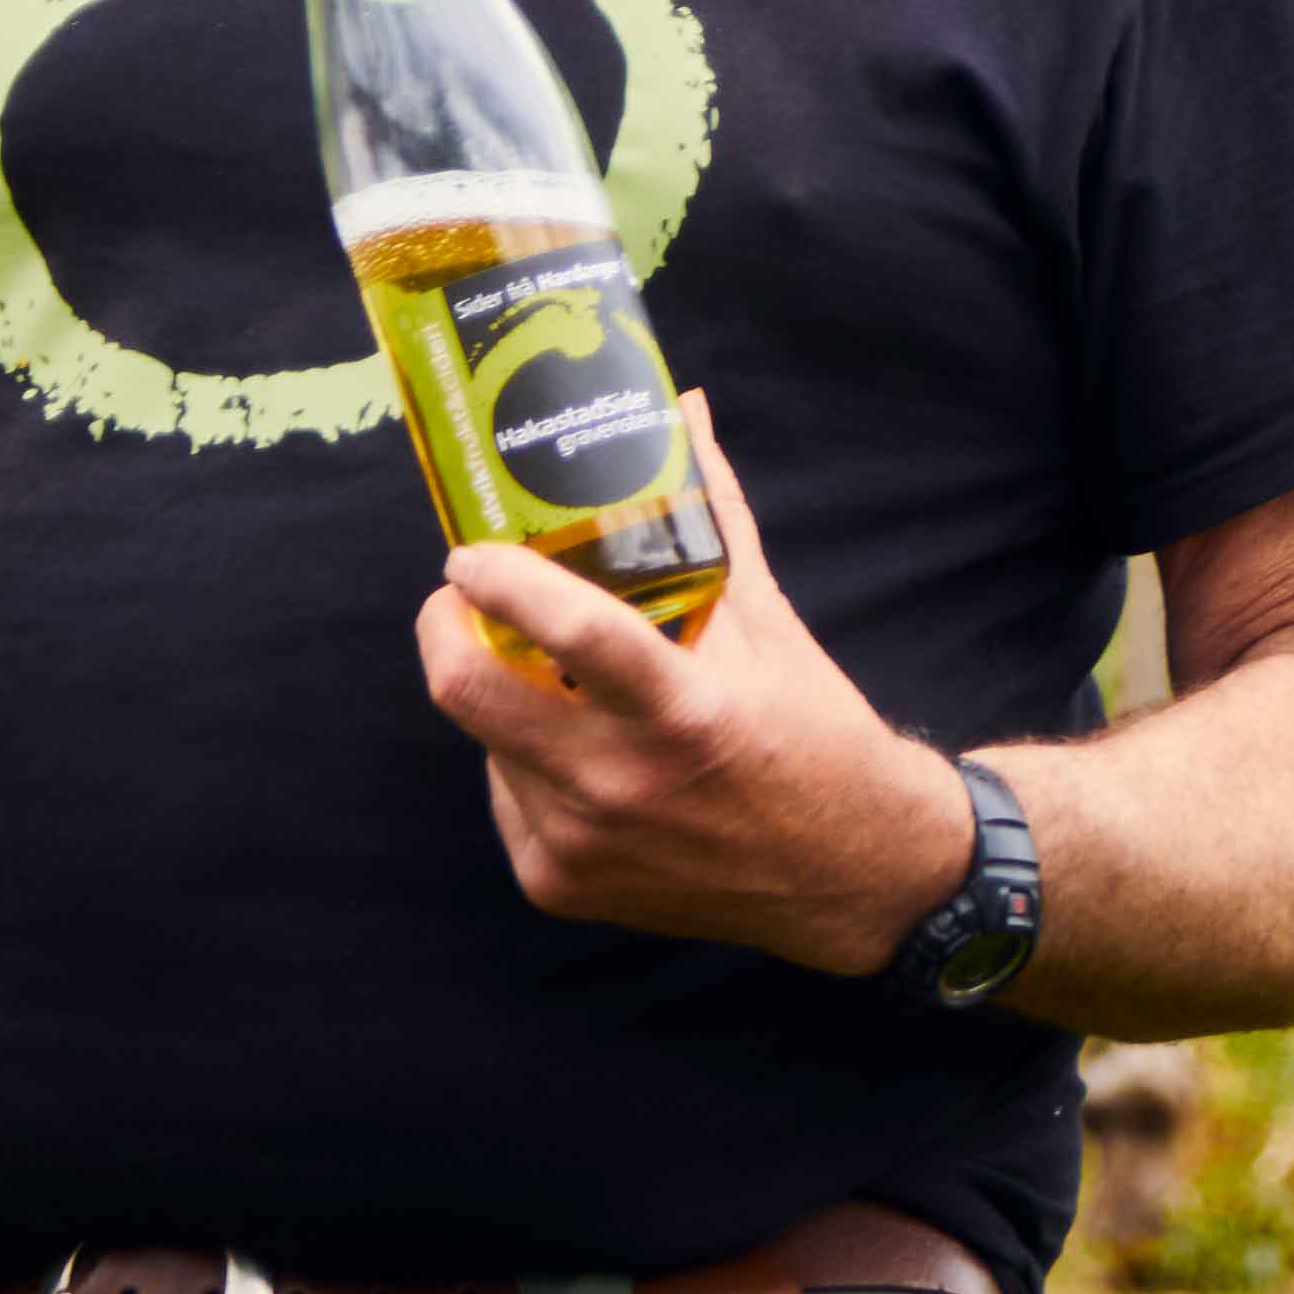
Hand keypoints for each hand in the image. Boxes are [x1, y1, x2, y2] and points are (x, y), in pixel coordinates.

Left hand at [417, 397, 972, 977]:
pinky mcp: (559, 886)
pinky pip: (504, 795)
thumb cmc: (811, 734)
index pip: (568, 631)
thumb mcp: (768, 620)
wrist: (850, 876)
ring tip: (551, 675)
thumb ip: (712, 511)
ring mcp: (581, 846)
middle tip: (462, 597)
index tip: (469, 551)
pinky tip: (578, 750)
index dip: (497, 577)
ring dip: (502, 692)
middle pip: (466, 693)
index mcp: (682, 713)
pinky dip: (524, 759)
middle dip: (443, 629)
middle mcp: (620, 787)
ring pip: (484, 738)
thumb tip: (685, 407)